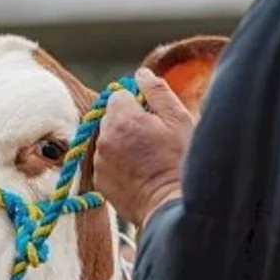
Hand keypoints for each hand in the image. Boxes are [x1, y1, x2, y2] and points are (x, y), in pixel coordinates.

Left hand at [94, 68, 191, 226]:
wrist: (171, 206)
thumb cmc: (180, 162)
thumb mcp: (178, 120)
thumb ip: (157, 92)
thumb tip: (141, 73)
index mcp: (122, 118)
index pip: (118, 95)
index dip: (136, 102)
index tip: (152, 116)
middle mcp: (104, 138)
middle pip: (110, 117)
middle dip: (127, 122)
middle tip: (152, 138)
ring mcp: (99, 161)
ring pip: (107, 141)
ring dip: (121, 143)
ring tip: (146, 158)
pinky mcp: (99, 180)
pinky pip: (105, 162)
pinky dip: (117, 163)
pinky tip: (138, 172)